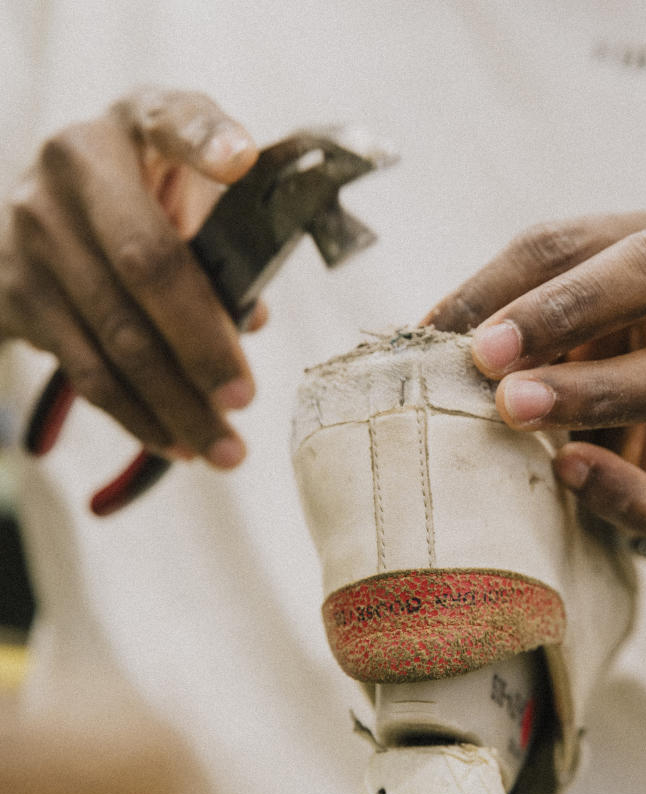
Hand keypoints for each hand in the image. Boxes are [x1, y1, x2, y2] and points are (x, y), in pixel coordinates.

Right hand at [0, 89, 267, 467]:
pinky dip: (137, 415)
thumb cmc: (149, 200)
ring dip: (175, 403)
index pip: (173, 121)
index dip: (206, 140)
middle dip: (203, 344)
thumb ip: (228, 235)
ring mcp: (33, 227)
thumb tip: (252, 320)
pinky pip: (85, 369)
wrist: (46, 208)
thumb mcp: (186, 184)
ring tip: (224, 450)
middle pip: (147, 265)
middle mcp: (72, 165)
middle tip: (245, 399)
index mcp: (134, 124)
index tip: (241, 160)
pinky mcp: (13, 288)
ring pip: (115, 335)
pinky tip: (176, 442)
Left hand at [427, 214, 645, 556]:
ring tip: (515, 408)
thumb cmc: (600, 365)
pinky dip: (627, 489)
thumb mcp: (565, 328)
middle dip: (568, 308)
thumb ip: (514, 323)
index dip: (509, 279)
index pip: (583, 240)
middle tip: (489, 354)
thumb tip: (425, 336)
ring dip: (595, 390)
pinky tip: (570, 472)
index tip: (442, 326)